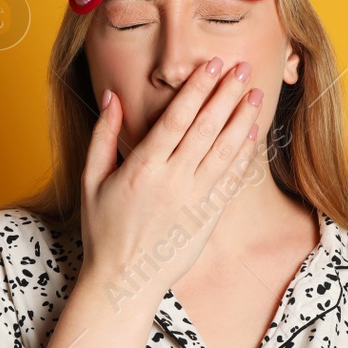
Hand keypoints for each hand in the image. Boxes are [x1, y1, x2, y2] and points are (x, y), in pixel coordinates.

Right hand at [79, 57, 263, 309]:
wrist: (124, 282)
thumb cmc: (103, 230)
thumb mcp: (91, 180)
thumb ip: (103, 136)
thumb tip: (112, 96)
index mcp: (143, 168)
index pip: (176, 118)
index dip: (197, 89)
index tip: (212, 65)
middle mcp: (172, 181)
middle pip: (207, 129)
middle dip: (227, 95)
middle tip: (243, 68)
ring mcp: (194, 200)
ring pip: (225, 152)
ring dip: (243, 120)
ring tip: (256, 95)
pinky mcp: (208, 217)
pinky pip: (231, 180)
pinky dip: (244, 155)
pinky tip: (253, 134)